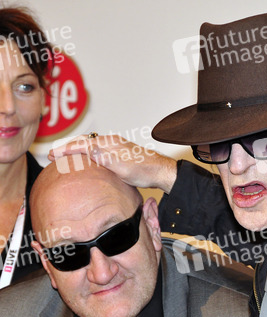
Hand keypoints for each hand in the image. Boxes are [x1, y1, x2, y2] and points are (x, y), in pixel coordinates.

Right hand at [48, 134, 177, 192]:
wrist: (160, 171)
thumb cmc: (144, 171)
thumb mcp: (123, 168)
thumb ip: (106, 158)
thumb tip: (89, 148)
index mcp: (109, 143)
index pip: (82, 144)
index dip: (65, 149)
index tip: (52, 154)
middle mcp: (111, 142)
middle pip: (83, 141)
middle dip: (66, 147)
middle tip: (52, 155)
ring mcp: (114, 146)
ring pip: (89, 144)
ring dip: (75, 149)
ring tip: (63, 155)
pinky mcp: (117, 152)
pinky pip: (96, 149)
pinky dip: (85, 152)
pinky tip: (84, 159)